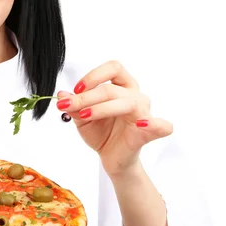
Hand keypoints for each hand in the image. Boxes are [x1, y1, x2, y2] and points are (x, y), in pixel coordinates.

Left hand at [57, 60, 172, 176]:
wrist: (110, 157)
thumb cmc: (101, 132)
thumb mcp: (81, 118)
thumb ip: (73, 105)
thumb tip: (62, 94)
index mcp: (122, 86)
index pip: (113, 68)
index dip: (93, 75)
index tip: (76, 89)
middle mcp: (135, 96)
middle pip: (113, 88)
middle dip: (87, 97)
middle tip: (70, 106)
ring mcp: (144, 113)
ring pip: (128, 102)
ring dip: (102, 108)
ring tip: (85, 116)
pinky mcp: (149, 133)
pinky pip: (163, 126)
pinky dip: (155, 124)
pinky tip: (142, 124)